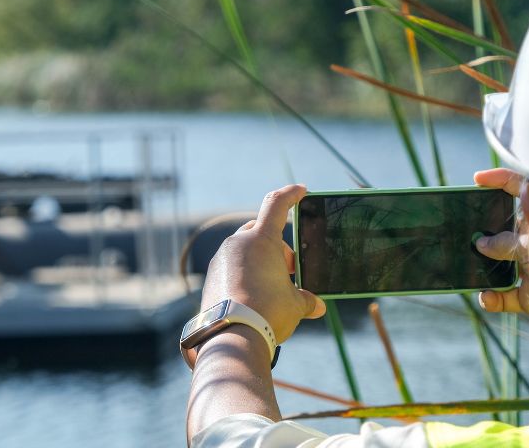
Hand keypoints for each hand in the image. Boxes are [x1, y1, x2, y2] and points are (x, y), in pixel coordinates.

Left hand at [201, 184, 325, 343]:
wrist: (231, 338)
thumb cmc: (268, 313)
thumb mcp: (295, 305)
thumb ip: (307, 300)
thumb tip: (317, 306)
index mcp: (262, 239)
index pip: (277, 204)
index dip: (291, 194)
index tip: (301, 190)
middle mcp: (238, 243)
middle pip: (260, 231)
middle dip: (278, 247)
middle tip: (290, 270)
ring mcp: (221, 259)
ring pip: (245, 250)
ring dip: (260, 262)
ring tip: (273, 288)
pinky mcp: (211, 277)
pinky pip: (231, 267)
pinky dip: (244, 275)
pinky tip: (254, 296)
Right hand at [473, 168, 528, 328]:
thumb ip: (528, 232)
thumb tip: (487, 240)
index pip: (527, 189)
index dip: (502, 180)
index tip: (477, 180)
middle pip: (507, 227)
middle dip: (486, 229)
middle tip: (473, 237)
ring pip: (500, 262)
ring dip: (483, 265)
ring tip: (470, 267)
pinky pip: (505, 296)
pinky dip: (492, 298)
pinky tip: (487, 297)